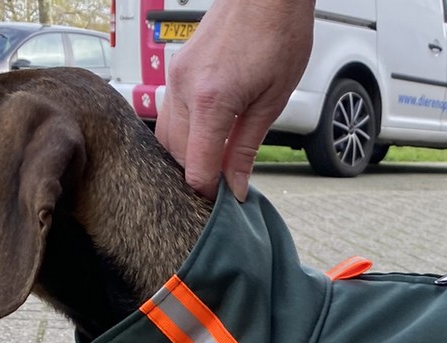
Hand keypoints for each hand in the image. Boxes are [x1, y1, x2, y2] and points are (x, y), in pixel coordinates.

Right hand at [155, 0, 314, 199]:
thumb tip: (235, 185)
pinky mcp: (177, 67)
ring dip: (188, 153)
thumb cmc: (279, 35)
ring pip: (168, 133)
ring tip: (215, 164)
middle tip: (222, 189)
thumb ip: (246, 147)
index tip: (224, 202)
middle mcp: (184, 88)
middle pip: (176, 154)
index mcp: (211, 100)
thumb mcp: (272, 101)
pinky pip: (171, 110)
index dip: (209, 191)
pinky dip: (185, 130)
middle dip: (196, 175)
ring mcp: (176, 75)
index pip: (195, 166)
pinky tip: (207, 136)